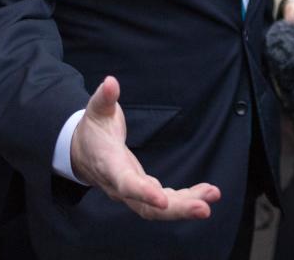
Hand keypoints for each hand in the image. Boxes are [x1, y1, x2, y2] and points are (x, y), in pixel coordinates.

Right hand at [70, 76, 220, 219]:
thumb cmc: (92, 130)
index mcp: (109, 165)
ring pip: (157, 211)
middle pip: (146, 208)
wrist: (81, 152)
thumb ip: (104, 98)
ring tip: (212, 195)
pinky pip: (164, 203)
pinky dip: (184, 199)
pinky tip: (205, 193)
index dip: (142, 192)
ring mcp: (132, 193)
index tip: (162, 200)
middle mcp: (120, 186)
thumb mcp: (96, 110)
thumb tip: (110, 83)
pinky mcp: (143, 192)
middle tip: (203, 208)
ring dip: (186, 206)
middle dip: (176, 209)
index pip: (125, 183)